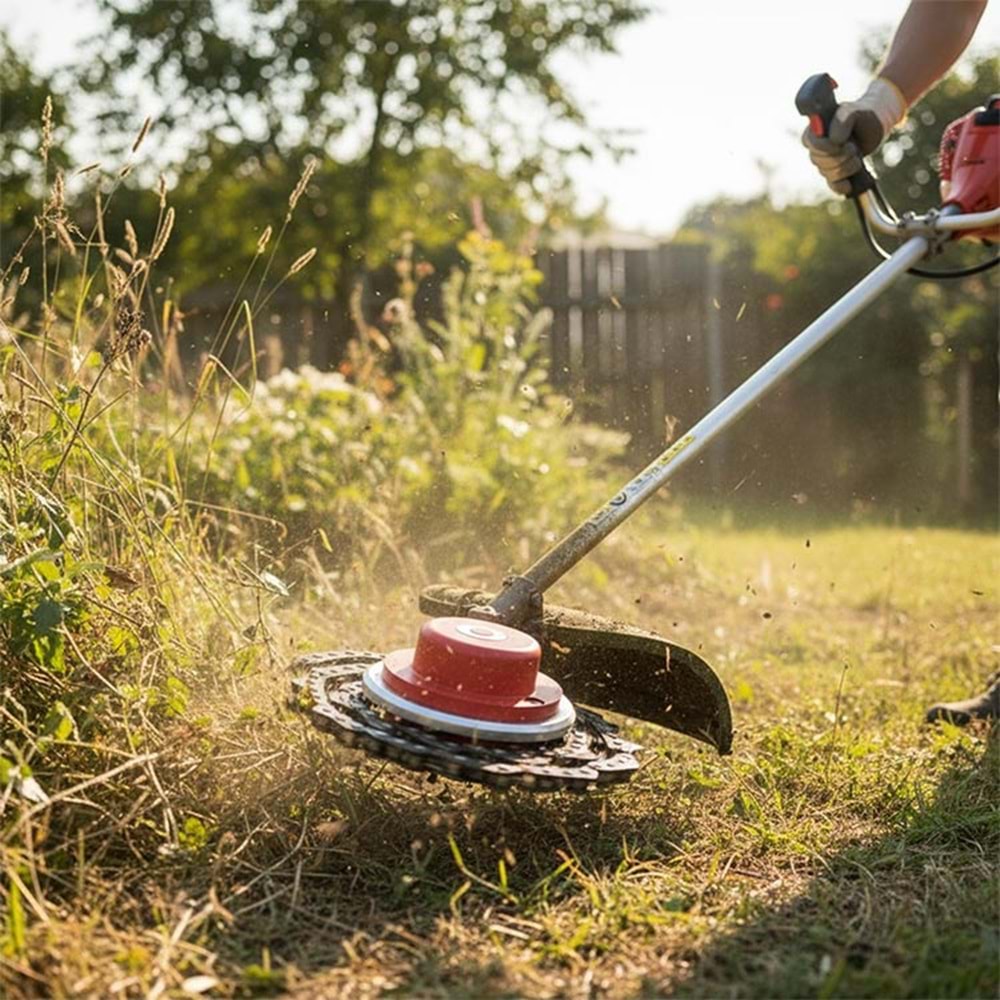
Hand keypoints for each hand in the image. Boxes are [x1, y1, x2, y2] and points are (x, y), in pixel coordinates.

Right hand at [802, 77, 905, 195]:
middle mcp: (816, 148)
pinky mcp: (835, 173)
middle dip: (840, 157)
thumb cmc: (863, 115)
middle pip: (819, 161)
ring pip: (827, 173)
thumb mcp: (853, 112)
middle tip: (853, 147)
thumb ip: (842, 120)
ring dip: (846, 167)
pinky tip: (849, 185)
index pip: (811, 144)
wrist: (874, 126)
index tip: (841, 143)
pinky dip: (841, 186)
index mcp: (815, 130)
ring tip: (857, 156)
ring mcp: (824, 162)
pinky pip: (833, 185)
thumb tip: (834, 140)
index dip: (826, 148)